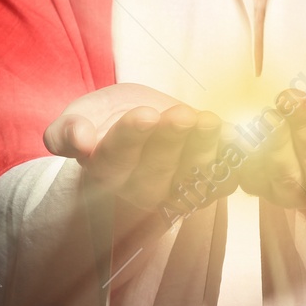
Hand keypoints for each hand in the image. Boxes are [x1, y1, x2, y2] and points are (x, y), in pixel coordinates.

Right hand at [43, 84, 231, 214]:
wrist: (142, 124)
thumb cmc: (106, 120)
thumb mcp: (79, 115)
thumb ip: (67, 130)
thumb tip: (80, 141)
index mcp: (106, 170)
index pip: (116, 157)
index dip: (131, 137)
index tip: (144, 115)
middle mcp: (141, 188)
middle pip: (156, 170)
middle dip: (170, 141)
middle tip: (180, 115)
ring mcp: (177, 191)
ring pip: (192, 176)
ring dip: (204, 149)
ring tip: (209, 120)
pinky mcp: (207, 187)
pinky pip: (224, 179)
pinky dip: (234, 161)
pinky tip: (238, 140)